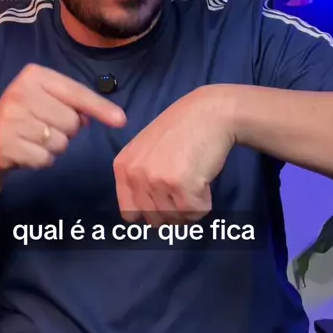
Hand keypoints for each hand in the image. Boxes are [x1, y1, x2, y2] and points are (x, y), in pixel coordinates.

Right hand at [0, 63, 125, 171]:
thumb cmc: (27, 116)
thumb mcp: (48, 99)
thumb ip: (74, 103)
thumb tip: (100, 117)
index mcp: (34, 75)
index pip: (77, 93)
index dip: (101, 108)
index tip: (121, 120)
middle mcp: (20, 92)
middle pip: (72, 121)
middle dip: (68, 131)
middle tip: (47, 127)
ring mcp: (10, 118)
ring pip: (60, 142)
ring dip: (55, 147)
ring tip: (36, 139)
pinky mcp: (5, 144)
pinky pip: (45, 159)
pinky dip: (42, 160)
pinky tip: (27, 151)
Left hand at [113, 86, 234, 225]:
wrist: (210, 112)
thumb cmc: (182, 129)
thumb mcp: (146, 149)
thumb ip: (139, 178)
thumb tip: (143, 216)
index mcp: (122, 167)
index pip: (129, 213)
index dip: (150, 211)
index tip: (164, 200)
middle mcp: (135, 175)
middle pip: (154, 220)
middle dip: (172, 210)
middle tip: (184, 186)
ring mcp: (157, 180)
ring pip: (175, 219)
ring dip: (189, 206)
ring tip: (194, 178)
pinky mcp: (181, 185)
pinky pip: (195, 213)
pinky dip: (204, 202)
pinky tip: (203, 179)